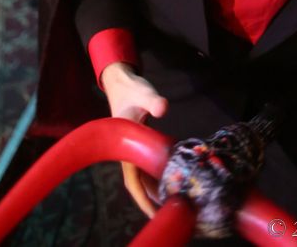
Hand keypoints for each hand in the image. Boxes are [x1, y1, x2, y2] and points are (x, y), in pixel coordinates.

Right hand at [100, 62, 168, 216]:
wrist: (121, 82)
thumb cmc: (130, 89)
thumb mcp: (142, 92)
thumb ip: (153, 100)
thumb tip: (163, 107)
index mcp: (124, 146)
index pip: (132, 179)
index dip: (143, 198)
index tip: (154, 214)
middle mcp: (127, 152)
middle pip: (139, 183)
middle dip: (153, 198)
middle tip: (174, 210)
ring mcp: (132, 149)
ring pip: (143, 176)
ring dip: (155, 188)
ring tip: (174, 200)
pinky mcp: (138, 145)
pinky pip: (147, 166)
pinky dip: (157, 175)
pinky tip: (171, 179)